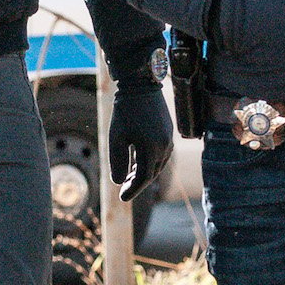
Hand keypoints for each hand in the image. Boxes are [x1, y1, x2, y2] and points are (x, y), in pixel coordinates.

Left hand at [107, 85, 173, 201]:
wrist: (141, 86)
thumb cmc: (125, 111)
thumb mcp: (116, 137)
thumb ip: (117, 161)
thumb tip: (118, 182)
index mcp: (151, 148)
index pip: (143, 178)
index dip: (133, 190)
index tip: (122, 198)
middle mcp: (164, 146)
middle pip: (151, 174)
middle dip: (137, 184)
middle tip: (124, 190)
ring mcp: (168, 140)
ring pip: (157, 165)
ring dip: (144, 174)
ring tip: (129, 178)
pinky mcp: (168, 134)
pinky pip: (161, 155)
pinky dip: (150, 162)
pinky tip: (138, 162)